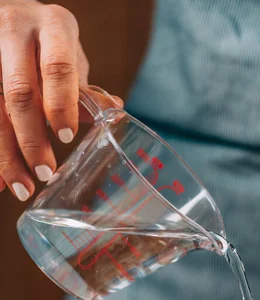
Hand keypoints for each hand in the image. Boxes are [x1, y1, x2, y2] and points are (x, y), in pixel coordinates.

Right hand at [0, 1, 121, 200]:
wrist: (11, 18)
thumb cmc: (48, 43)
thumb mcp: (69, 57)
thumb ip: (82, 89)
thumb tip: (114, 113)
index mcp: (53, 26)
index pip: (57, 67)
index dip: (61, 103)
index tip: (66, 137)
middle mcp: (16, 30)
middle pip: (20, 93)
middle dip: (31, 139)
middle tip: (45, 173)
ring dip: (6, 154)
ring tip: (22, 187)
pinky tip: (0, 180)